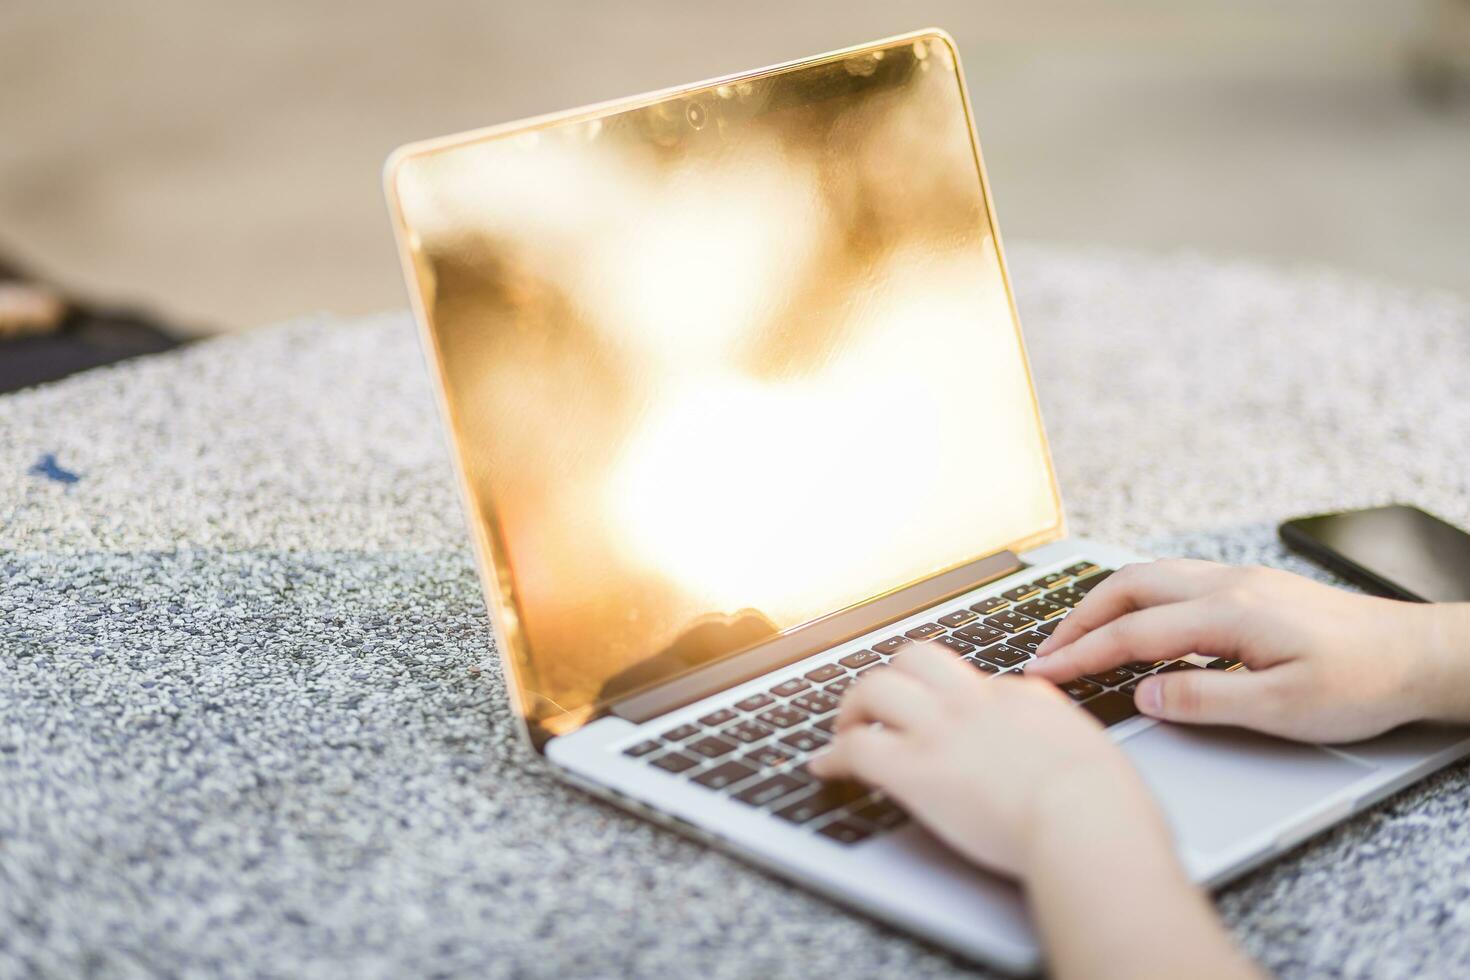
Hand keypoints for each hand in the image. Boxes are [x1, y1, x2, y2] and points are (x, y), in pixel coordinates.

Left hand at [809, 644, 1159, 877]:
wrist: (1087, 819)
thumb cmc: (1105, 803)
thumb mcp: (1090, 748)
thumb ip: (1059, 738)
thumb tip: (1052, 747)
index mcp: (1020, 697)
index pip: (969, 679)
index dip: (945, 699)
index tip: (936, 718)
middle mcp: (973, 703)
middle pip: (914, 659)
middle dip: (890, 679)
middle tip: (876, 707)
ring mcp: (941, 732)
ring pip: (875, 688)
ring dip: (852, 708)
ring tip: (844, 730)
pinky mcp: (915, 771)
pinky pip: (857, 748)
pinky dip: (832, 756)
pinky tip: (825, 769)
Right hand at [1029, 559, 1465, 741]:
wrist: (1420, 654)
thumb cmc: (1362, 683)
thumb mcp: (1283, 709)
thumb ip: (1205, 700)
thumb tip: (1145, 694)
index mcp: (1229, 612)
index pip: (1133, 633)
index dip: (1082, 655)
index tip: (1044, 673)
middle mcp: (1227, 584)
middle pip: (1127, 588)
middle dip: (1078, 620)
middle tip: (1047, 654)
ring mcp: (1238, 580)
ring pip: (1149, 576)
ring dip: (1104, 605)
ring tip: (1077, 637)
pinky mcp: (1250, 587)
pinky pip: (1173, 579)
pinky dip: (1134, 599)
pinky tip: (1133, 623)